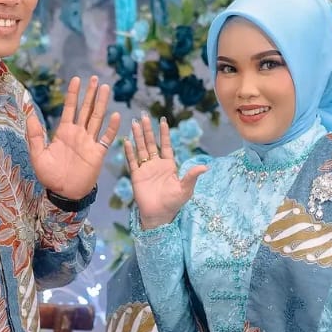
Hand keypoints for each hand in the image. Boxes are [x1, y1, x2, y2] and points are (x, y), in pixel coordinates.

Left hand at [25, 76, 120, 199]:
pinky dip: (111, 128)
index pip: (70, 108)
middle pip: (86, 110)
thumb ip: (34, 134)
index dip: (73, 94)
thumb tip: (29, 113)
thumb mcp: (38, 154)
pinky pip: (106, 138)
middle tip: (95, 78)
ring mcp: (89, 142)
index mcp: (64, 132)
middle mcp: (78, 134)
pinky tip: (116, 116)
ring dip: (102, 104)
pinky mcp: (98, 153)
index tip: (76, 79)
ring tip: (106, 89)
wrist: (64, 193)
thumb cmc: (50, 176)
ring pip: (97, 119)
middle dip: (90, 94)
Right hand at [125, 115, 207, 229]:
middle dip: (148, 130)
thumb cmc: (173, 203)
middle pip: (151, 143)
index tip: (163, 120)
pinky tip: (126, 141)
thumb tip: (205, 167)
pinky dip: (129, 151)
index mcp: (169, 165)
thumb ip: (191, 176)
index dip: (164, 133)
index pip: (166, 145)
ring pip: (141, 149)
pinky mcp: (136, 176)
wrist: (158, 215)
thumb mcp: (185, 189)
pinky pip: (132, 161)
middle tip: (143, 116)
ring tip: (133, 123)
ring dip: (137, 136)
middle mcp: (156, 164)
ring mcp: (145, 169)